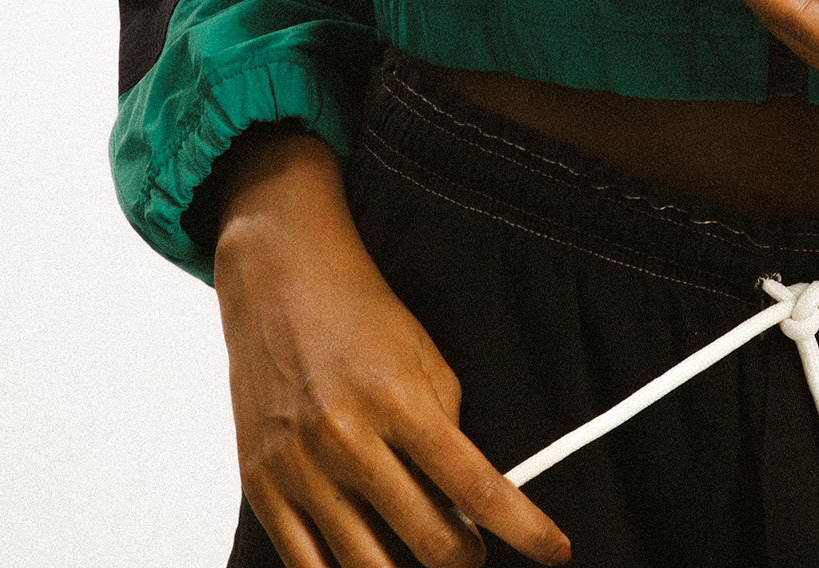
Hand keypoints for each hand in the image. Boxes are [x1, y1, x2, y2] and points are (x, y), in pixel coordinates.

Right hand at [212, 130, 572, 567]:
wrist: (279, 279)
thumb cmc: (360, 313)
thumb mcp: (425, 356)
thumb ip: (449, 430)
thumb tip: (469, 505)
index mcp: (400, 400)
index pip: (478, 488)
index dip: (525, 530)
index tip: (555, 551)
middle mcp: (348, 440)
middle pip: (428, 543)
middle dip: (467, 560)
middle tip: (475, 551)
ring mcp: (300, 470)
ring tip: (424, 555)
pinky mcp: (263, 489)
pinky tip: (371, 563)